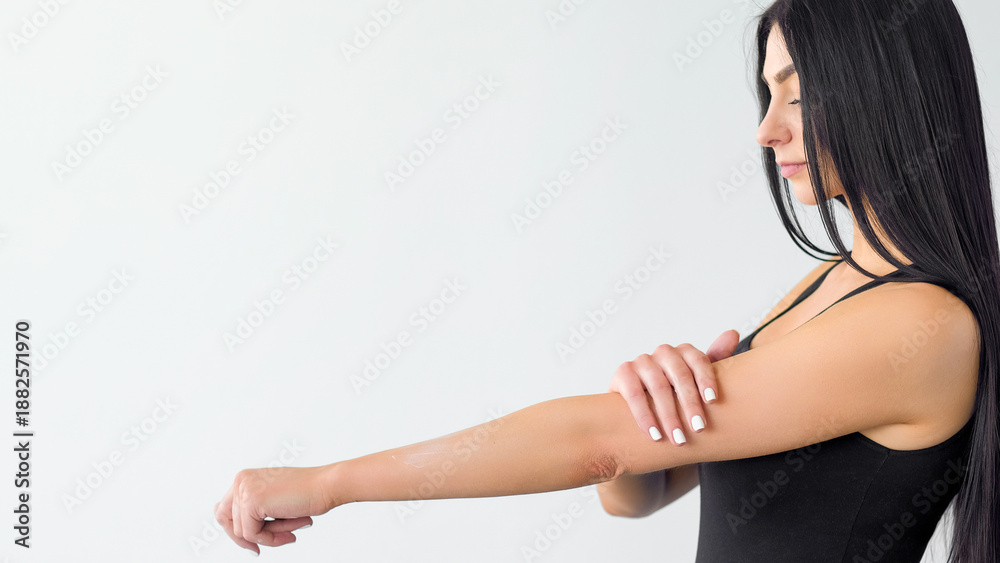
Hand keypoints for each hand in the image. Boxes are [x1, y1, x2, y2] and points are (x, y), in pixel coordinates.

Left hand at [214, 465, 336, 554]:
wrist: (326, 486)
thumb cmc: (307, 493)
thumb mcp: (274, 500)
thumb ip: (256, 510)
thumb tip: (244, 536)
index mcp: (245, 478)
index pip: (225, 510)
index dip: (236, 530)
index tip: (252, 544)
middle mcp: (241, 480)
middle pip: (227, 521)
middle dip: (246, 538)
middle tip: (258, 551)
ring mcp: (244, 489)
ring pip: (242, 531)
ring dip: (268, 536)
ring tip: (291, 530)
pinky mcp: (251, 501)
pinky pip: (252, 534)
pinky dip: (271, 538)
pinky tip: (291, 532)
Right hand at [608, 329, 738, 444]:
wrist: (639, 407)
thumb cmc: (673, 394)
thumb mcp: (695, 381)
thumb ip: (714, 360)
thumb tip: (732, 333)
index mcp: (683, 352)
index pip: (698, 360)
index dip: (706, 378)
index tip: (713, 402)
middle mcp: (662, 353)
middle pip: (679, 374)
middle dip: (690, 403)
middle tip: (699, 428)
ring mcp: (641, 361)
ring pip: (658, 385)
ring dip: (669, 415)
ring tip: (679, 438)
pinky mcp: (623, 373)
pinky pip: (634, 393)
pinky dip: (645, 416)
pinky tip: (654, 434)